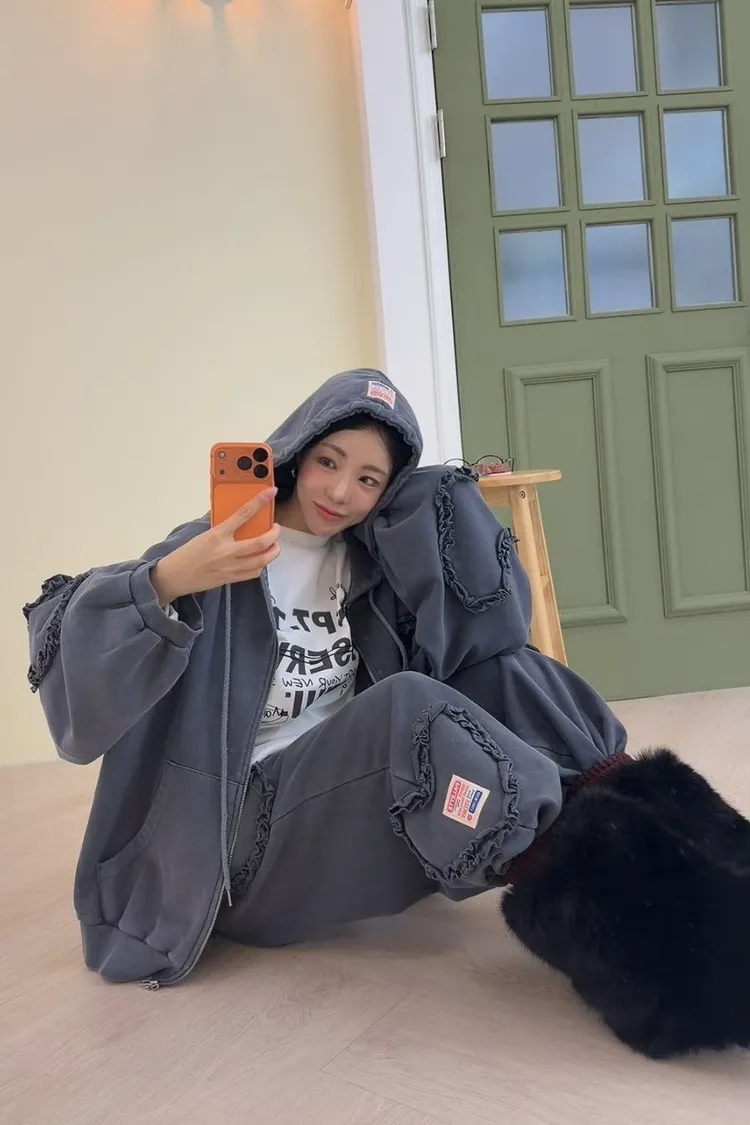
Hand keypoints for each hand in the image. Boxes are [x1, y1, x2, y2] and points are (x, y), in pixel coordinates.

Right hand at [152, 488, 279, 603]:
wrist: (175, 577)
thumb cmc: (187, 553)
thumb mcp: (203, 535)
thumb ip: (222, 527)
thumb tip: (238, 518)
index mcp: (217, 535)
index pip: (243, 514)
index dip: (260, 501)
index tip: (271, 492)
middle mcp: (227, 551)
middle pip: (261, 542)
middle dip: (274, 534)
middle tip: (276, 529)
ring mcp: (231, 567)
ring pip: (262, 560)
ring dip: (273, 551)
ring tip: (274, 545)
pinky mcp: (231, 579)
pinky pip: (254, 572)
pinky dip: (262, 565)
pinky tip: (261, 559)